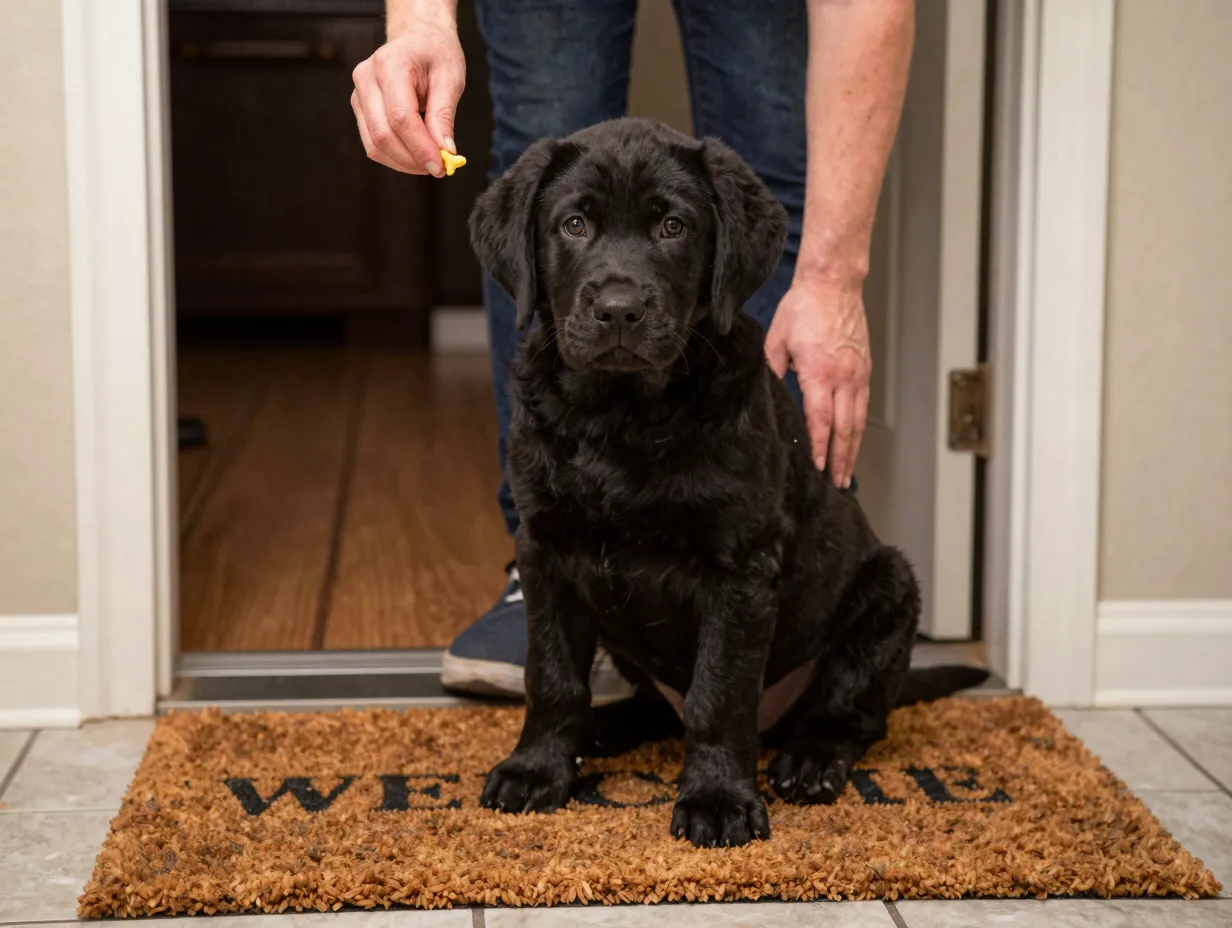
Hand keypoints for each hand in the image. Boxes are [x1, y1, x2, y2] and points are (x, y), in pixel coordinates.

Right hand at [351, 14, 464, 176]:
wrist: (418, 37)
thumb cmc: (435, 54)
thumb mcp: (450, 79)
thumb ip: (444, 116)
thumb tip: (445, 152)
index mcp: (390, 64)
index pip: (400, 117)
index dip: (420, 147)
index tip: (441, 166)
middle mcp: (367, 78)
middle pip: (383, 134)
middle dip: (412, 159)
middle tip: (438, 168)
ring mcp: (359, 95)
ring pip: (374, 144)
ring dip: (403, 162)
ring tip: (429, 162)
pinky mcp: (360, 109)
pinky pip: (373, 143)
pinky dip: (396, 157)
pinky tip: (416, 155)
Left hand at [765, 276, 871, 487]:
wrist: (834, 283)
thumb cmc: (803, 308)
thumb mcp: (776, 340)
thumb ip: (773, 371)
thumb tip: (767, 397)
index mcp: (819, 372)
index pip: (820, 419)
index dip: (820, 446)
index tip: (818, 467)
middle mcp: (843, 377)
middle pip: (845, 427)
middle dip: (841, 458)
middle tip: (837, 481)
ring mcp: (858, 373)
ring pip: (858, 419)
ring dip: (853, 448)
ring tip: (847, 471)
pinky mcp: (864, 367)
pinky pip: (863, 404)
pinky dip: (859, 426)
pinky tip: (854, 440)